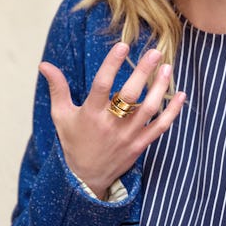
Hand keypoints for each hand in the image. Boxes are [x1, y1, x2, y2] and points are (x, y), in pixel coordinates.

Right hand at [39, 43, 185, 198]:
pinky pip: (160, 127)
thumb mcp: (61, 116)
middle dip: (143, 72)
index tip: (123, 46)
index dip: (111, 64)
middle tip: (155, 52)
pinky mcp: (140, 145)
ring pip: (148, 110)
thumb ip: (57, 88)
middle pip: (130, 96)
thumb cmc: (73, 142)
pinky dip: (173, 112)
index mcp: (90, 114)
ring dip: (160, 88)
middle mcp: (110, 124)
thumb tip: (44, 64)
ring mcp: (127, 136)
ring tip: (168, 68)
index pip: (102, 85)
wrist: (85, 179)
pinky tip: (181, 95)